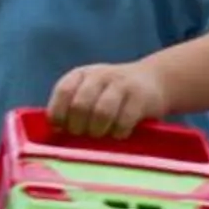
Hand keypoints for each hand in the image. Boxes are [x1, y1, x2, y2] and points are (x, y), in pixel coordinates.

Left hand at [46, 61, 168, 138]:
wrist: (153, 79)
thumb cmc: (110, 94)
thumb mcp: (87, 92)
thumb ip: (69, 107)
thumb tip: (55, 131)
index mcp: (80, 75)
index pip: (63, 92)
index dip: (59, 114)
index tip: (63, 128)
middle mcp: (100, 75)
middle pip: (80, 105)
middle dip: (78, 127)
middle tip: (84, 133)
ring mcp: (122, 84)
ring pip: (101, 114)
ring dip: (97, 131)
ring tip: (101, 134)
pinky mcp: (141, 97)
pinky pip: (123, 122)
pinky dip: (118, 133)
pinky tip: (119, 132)